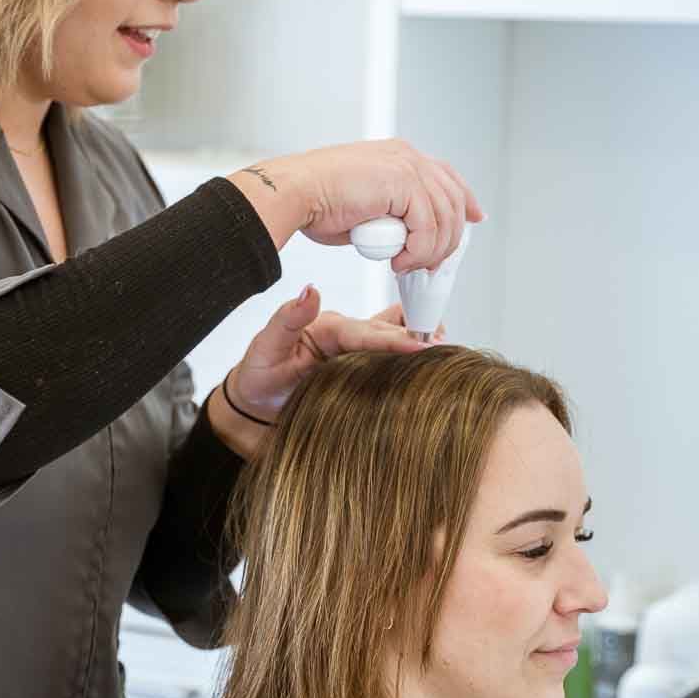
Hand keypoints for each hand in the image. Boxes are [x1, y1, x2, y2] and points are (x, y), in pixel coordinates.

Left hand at [222, 287, 442, 427]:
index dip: (392, 340)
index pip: (364, 333)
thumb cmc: (257, 380)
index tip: (418, 347)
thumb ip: (287, 320)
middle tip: (444, 347)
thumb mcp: (264, 348)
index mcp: (327, 328)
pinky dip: (411, 353)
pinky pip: (389, 356)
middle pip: (386, 334)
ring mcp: (354, 351)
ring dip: (418, 339)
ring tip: (447, 344)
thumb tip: (311, 289)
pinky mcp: (359, 368)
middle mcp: (345, 336)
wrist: (252, 409)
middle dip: (415, 339)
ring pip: (392, 338)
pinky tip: (433, 355)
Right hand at [226, 139, 483, 275]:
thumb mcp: (366, 206)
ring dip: (429, 250)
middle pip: (454, 199)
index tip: (474, 221)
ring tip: (405, 265)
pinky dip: (417, 250)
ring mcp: (406, 165)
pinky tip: (397, 261)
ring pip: (444, 217)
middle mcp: (407, 156)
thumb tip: (405, 236)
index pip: (447, 177)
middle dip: (449, 238)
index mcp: (399, 156)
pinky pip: (427, 226)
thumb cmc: (317, 204)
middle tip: (429, 266)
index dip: (465, 201)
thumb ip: (391, 213)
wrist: (296, 194)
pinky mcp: (402, 181)